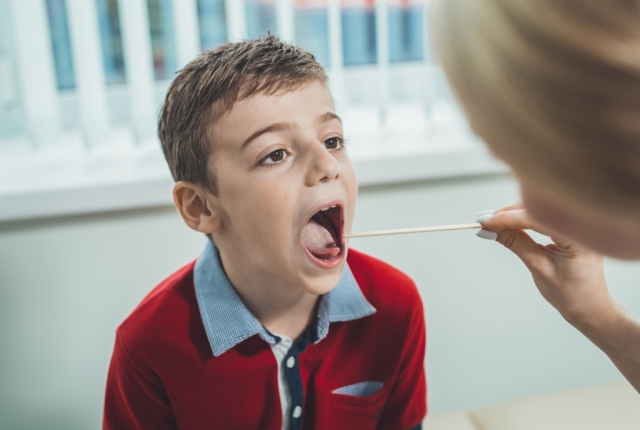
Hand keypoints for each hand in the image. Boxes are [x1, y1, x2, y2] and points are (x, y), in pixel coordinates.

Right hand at [477, 203, 612, 324]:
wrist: (590, 307)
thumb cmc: (571, 294)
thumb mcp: (539, 268)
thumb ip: (516, 244)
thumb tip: (490, 231)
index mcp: (578, 238)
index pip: (536, 218)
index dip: (507, 218)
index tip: (485, 221)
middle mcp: (581, 227)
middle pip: (538, 209)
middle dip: (509, 213)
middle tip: (484, 221)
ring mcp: (577, 226)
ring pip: (539, 210)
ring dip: (514, 214)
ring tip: (492, 223)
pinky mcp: (571, 228)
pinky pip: (545, 216)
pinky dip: (525, 218)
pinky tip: (509, 223)